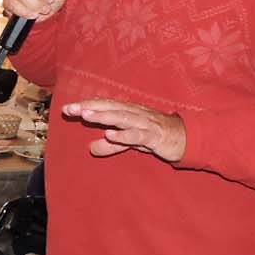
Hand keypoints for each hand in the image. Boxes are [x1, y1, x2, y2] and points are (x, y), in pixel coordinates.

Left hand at [63, 98, 186, 161]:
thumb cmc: (156, 135)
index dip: (87, 105)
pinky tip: (110, 134)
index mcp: (128, 112)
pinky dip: (123, 134)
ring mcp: (144, 123)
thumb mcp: (130, 141)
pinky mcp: (153, 135)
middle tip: (69, 108)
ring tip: (86, 115)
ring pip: (121, 117)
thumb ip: (111, 145)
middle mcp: (134, 113)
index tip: (67, 108)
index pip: (104, 105)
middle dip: (89, 107)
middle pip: (109, 108)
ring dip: (103, 115)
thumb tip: (91, 149)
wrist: (186, 138)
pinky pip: (137, 134)